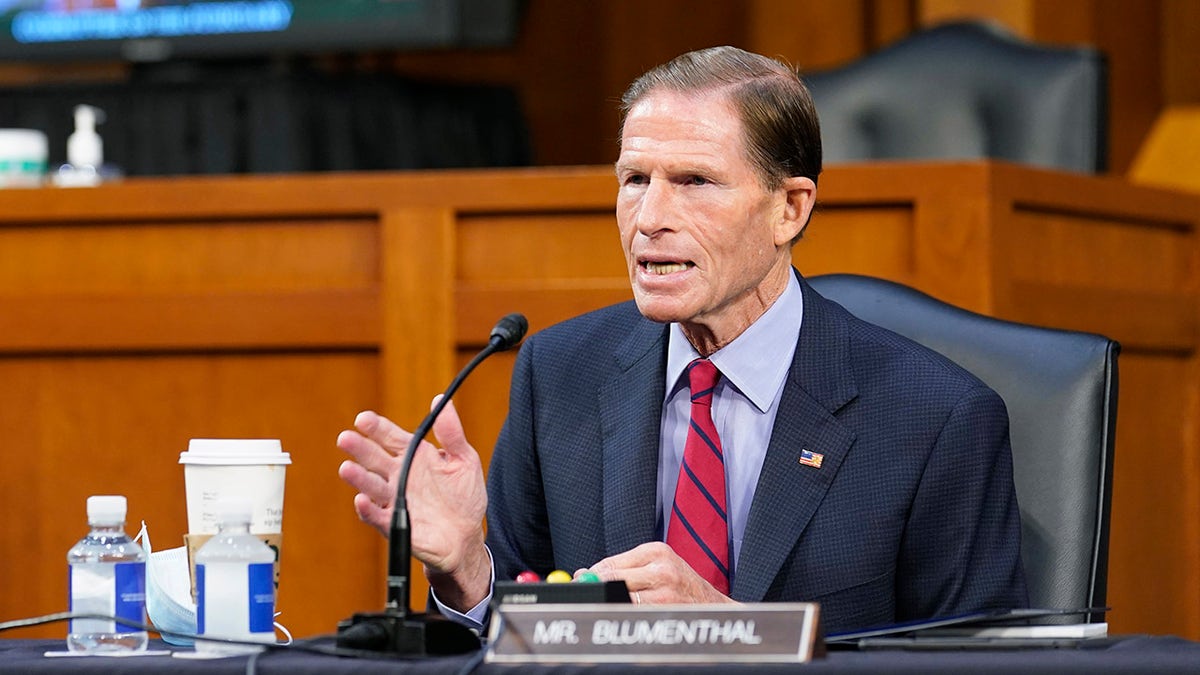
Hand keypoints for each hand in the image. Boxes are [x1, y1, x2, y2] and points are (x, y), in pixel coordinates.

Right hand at [336, 400, 490, 608]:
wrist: (467, 535)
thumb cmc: (464, 496)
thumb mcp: (464, 459)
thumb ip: (451, 432)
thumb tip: (441, 400)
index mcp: (414, 456)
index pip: (390, 437)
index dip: (376, 428)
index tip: (363, 419)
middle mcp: (399, 476)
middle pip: (374, 459)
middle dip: (359, 448)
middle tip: (346, 438)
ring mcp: (395, 499)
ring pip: (371, 486)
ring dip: (358, 478)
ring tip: (346, 468)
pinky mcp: (395, 523)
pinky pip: (378, 516)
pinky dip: (368, 510)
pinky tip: (361, 500)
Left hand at [578, 542, 736, 604]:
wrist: (713, 607)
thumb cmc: (682, 585)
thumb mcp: (657, 565)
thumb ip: (622, 567)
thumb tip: (582, 573)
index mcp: (656, 551)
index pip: (609, 563)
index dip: (590, 576)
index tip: (580, 583)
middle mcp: (661, 569)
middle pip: (611, 580)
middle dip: (596, 590)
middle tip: (585, 598)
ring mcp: (665, 593)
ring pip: (620, 598)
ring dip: (611, 603)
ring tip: (613, 606)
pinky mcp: (666, 612)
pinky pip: (633, 614)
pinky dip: (625, 615)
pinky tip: (630, 616)